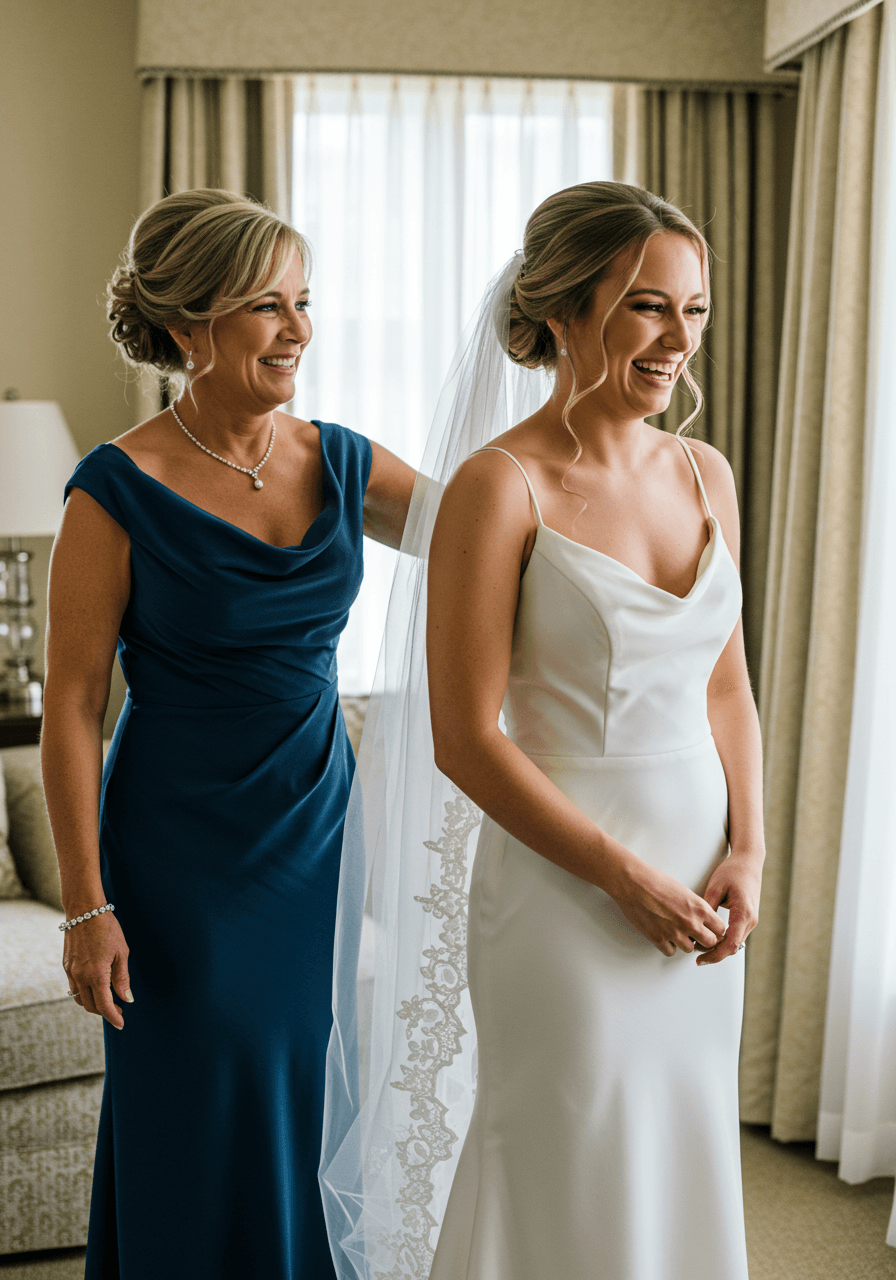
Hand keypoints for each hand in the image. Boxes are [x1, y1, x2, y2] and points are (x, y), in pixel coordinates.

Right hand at [62, 911, 132, 1028]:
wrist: (85, 910)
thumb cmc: (107, 928)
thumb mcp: (121, 953)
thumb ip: (122, 978)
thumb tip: (127, 999)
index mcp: (96, 974)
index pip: (104, 1006)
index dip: (113, 1018)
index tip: (121, 1024)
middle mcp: (80, 976)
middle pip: (90, 1006)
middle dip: (104, 1012)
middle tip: (118, 1009)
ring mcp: (71, 971)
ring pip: (79, 999)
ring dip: (93, 1004)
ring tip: (107, 999)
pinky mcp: (66, 966)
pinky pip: (73, 987)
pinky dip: (84, 992)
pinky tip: (95, 986)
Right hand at [612, 857, 727, 956]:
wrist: (633, 883)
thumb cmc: (654, 881)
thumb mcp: (684, 890)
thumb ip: (695, 907)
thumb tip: (699, 917)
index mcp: (699, 908)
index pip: (720, 928)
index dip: (715, 930)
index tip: (710, 929)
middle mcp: (690, 922)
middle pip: (710, 942)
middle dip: (704, 939)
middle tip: (697, 935)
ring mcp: (674, 933)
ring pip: (690, 949)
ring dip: (685, 942)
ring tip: (676, 932)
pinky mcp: (658, 939)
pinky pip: (670, 952)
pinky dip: (668, 946)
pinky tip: (665, 936)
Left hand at [696, 851, 761, 965]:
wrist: (749, 862)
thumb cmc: (733, 871)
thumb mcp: (715, 887)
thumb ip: (708, 908)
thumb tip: (697, 926)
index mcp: (743, 914)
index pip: (730, 944)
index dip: (715, 955)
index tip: (700, 959)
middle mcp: (750, 920)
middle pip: (733, 947)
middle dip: (715, 954)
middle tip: (696, 957)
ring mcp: (751, 920)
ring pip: (735, 943)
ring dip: (719, 948)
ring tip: (700, 948)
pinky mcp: (748, 918)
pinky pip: (736, 935)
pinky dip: (724, 940)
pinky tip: (710, 939)